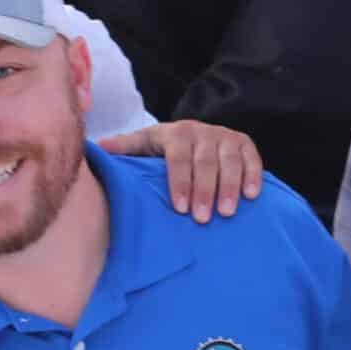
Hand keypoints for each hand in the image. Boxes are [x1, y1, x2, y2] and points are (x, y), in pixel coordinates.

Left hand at [96, 120, 264, 221]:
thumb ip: (125, 149)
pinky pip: (252, 159)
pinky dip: (253, 176)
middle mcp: (202, 131)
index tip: (180, 208)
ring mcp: (225, 136)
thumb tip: (97, 149)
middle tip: (201, 218)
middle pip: (205, 161)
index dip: (179, 182)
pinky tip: (252, 196)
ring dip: (229, 187)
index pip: (178, 157)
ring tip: (226, 213)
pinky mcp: (245, 144)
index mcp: (175, 133)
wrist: (194, 136)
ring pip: (230, 161)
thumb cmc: (164, 150)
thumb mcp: (144, 146)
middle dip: (204, 190)